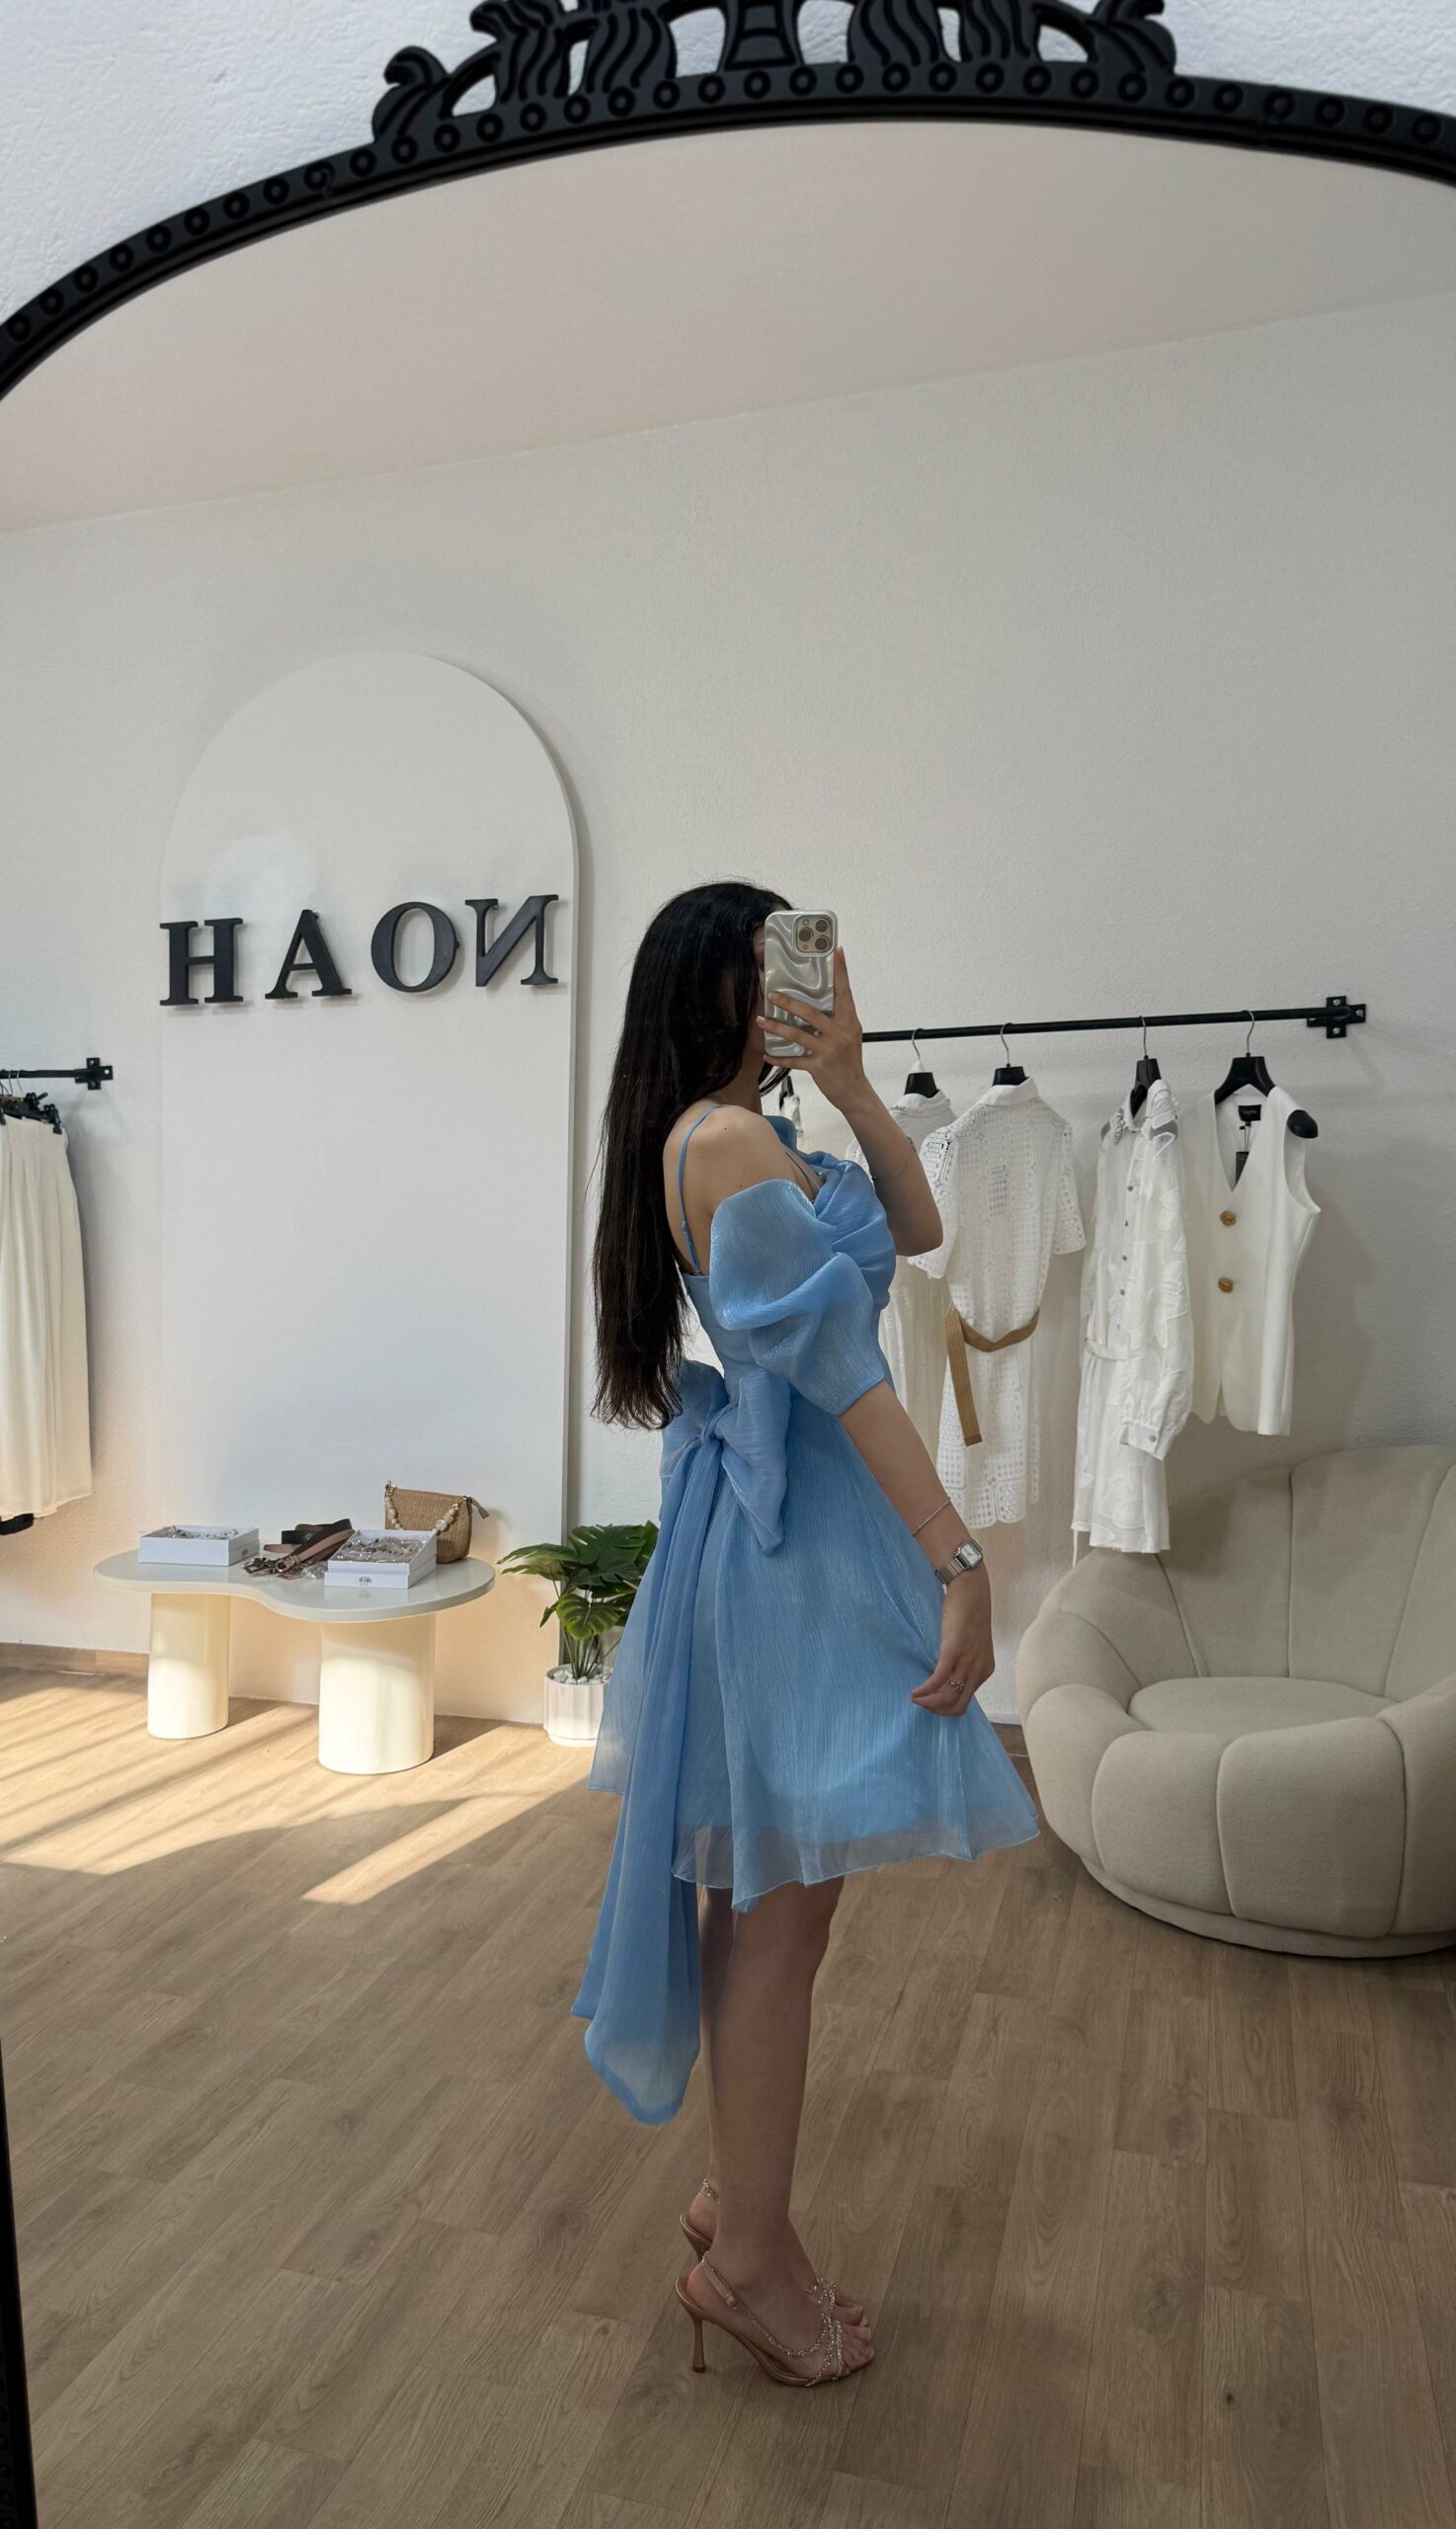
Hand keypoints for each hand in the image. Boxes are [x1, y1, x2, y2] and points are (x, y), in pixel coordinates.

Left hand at [754, 947, 866, 1116]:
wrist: (854, 1090)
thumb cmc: (850, 1061)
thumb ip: (837, 1020)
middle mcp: (839, 1033)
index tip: (837, 952)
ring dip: (776, 1027)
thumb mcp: (850, 1035)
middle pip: (811, 1012)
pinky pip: (794, 1060)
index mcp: (849, 1021)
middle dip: (789, 1002)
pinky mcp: (818, 1067)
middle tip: (771, 994)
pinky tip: (768, 1054)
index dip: (841, 972)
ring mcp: (828, 1050)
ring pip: (797, 1034)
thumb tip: (817, 1004)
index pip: (845, 992)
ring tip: (761, 1021)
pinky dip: (780, 1058)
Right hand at [912, 1565, 993, 1716]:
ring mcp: (967, 1662)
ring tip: (914, 1698)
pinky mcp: (953, 1651)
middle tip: (920, 1704)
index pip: (964, 1702)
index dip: (945, 1708)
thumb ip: (964, 1662)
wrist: (971, 1589)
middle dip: (936, 1710)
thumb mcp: (972, 1644)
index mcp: (985, 1670)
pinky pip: (938, 1680)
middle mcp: (979, 1670)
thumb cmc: (969, 1613)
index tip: (930, 1703)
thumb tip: (946, 1675)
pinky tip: (915, 1691)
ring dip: (928, 1702)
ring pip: (947, 1697)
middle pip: (956, 1705)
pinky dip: (925, 1690)